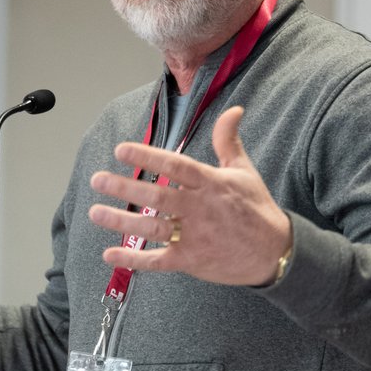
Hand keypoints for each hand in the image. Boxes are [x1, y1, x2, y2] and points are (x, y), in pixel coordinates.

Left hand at [88, 106, 291, 285]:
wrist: (275, 253)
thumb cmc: (256, 209)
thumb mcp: (244, 171)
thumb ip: (229, 141)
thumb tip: (234, 109)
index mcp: (211, 183)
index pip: (175, 166)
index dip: (147, 157)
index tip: (122, 150)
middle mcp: (200, 209)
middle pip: (157, 197)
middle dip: (125, 188)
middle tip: (98, 179)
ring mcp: (194, 237)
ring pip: (152, 227)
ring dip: (121, 222)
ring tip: (95, 212)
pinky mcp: (192, 260)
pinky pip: (158, 260)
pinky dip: (133, 259)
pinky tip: (109, 254)